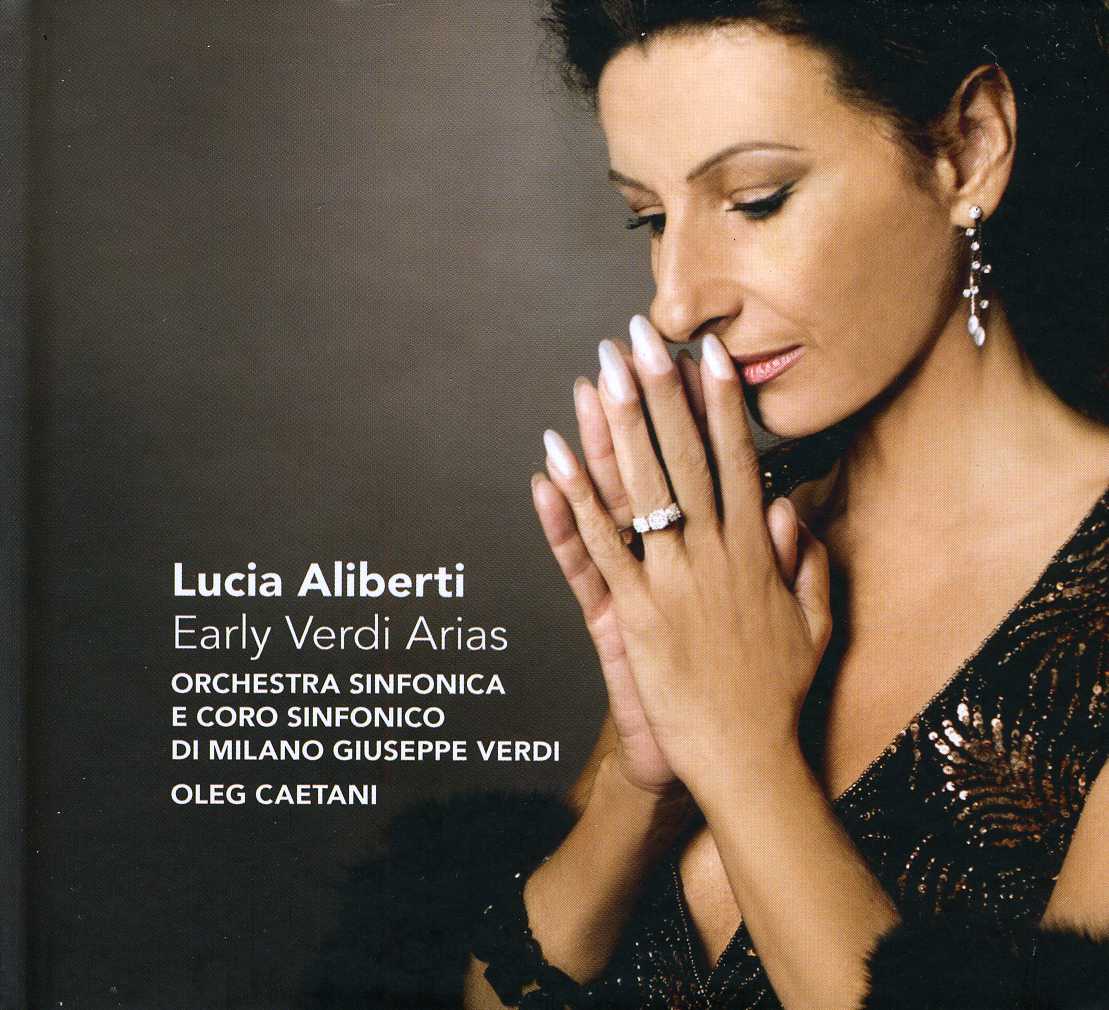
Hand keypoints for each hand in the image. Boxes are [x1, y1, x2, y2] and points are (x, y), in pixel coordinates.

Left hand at [538, 316, 832, 789]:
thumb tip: (792, 509)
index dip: (721, 407)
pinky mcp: (635, 615)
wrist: (744, 761)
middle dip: (660, 393)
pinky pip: (599, 547)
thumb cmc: (777, 695)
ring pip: (641, 490)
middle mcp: (715, 555)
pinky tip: (552, 460)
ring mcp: (672, 582)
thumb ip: (804, 564)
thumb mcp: (811, 626)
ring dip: (617, 427)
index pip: (738, 462)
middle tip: (640, 337)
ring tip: (598, 373)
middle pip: (685, 459)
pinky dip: (574, 502)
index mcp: (757, 554)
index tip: (709, 357)